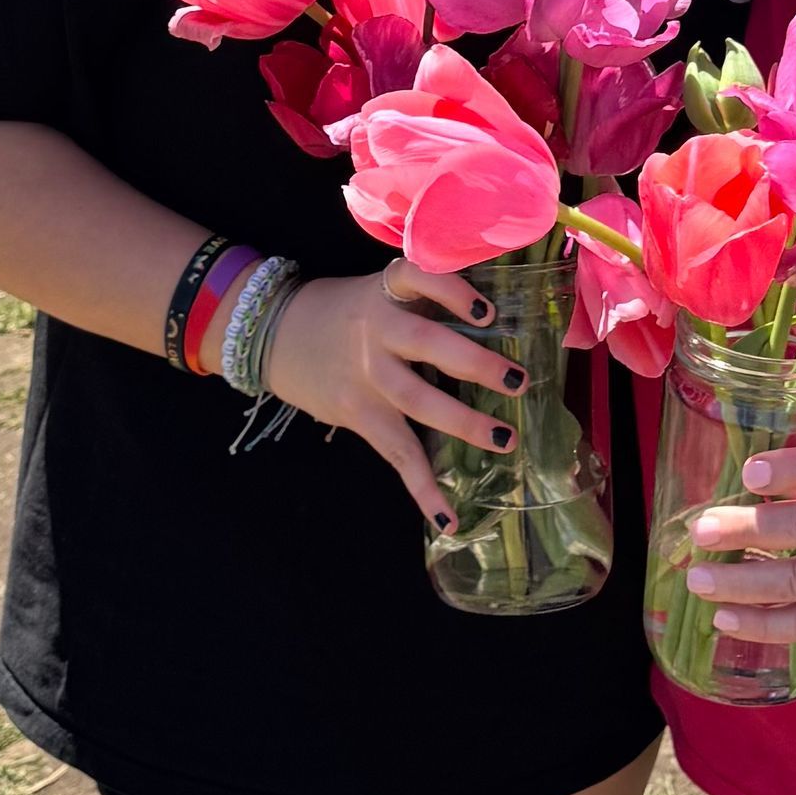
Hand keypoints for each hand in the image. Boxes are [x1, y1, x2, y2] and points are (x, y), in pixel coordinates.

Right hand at [254, 262, 526, 529]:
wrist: (277, 332)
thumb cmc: (348, 310)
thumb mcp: (380, 289)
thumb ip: (425, 300)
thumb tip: (498, 323)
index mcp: (387, 291)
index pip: (417, 278)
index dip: (452, 292)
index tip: (487, 312)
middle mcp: (376, 330)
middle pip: (427, 344)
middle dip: (476, 363)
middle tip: (518, 381)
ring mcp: (366, 375)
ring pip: (418, 400)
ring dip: (464, 423)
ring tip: (505, 440)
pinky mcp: (358, 413)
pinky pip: (396, 452)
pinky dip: (422, 488)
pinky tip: (448, 517)